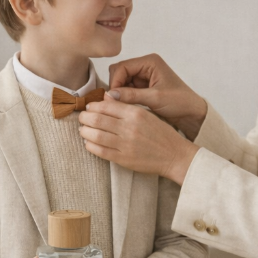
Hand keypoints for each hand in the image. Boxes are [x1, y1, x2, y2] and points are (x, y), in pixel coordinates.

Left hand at [78, 96, 198, 183]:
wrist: (174, 155)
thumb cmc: (161, 134)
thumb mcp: (147, 114)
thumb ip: (126, 106)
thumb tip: (105, 99)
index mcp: (135, 113)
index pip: (106, 105)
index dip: (93, 105)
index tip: (90, 107)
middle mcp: (129, 127)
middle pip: (97, 119)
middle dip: (85, 117)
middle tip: (83, 117)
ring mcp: (125, 144)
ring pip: (95, 134)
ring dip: (84, 131)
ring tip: (83, 129)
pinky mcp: (123, 159)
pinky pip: (100, 151)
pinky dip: (90, 145)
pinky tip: (89, 142)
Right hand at [107, 53, 207, 139]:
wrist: (191, 113)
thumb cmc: (180, 102)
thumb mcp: (155, 98)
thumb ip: (131, 95)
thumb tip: (109, 95)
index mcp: (150, 62)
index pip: (122, 67)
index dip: (115, 82)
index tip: (113, 98)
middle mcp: (145, 66)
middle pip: (119, 73)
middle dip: (116, 87)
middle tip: (117, 103)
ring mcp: (143, 76)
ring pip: (121, 82)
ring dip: (120, 94)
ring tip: (124, 106)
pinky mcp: (143, 87)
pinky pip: (126, 90)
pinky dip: (125, 98)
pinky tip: (128, 107)